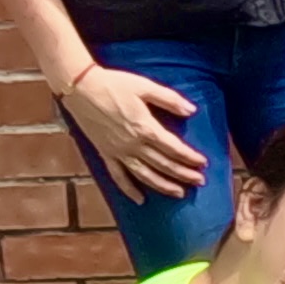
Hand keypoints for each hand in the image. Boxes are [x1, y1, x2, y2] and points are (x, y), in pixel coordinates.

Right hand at [50, 59, 197, 198]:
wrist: (81, 88)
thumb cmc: (114, 84)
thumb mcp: (145, 86)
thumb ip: (170, 99)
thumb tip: (191, 110)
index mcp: (146, 128)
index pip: (174, 148)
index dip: (190, 157)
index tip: (203, 164)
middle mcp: (134, 145)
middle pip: (163, 164)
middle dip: (183, 174)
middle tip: (199, 182)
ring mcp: (118, 152)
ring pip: (145, 175)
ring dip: (164, 186)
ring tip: (179, 193)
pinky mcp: (105, 154)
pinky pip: (118, 177)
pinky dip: (129, 190)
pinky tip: (140, 200)